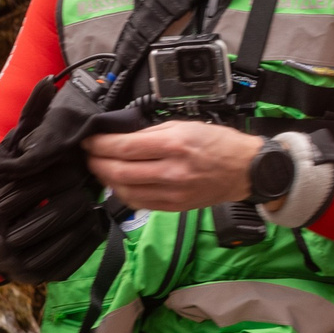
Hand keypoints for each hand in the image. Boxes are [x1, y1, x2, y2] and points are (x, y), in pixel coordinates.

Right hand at [0, 171, 106, 284]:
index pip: (29, 192)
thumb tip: (40, 131)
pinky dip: (87, 241)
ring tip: (91, 203)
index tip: (72, 168)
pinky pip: (71, 261)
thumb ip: (14, 164)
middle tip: (85, 186)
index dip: (55, 178)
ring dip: (84, 218)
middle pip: (51, 217)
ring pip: (64, 240)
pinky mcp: (38, 279)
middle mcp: (1, 244)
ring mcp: (20, 266)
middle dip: (74, 198)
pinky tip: (94, 224)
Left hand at [84, 121, 258, 211]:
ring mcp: (172, 192)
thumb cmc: (218, 144)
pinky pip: (138, 203)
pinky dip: (122, 193)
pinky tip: (119, 183)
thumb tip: (121, 137)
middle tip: (89, 154)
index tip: (89, 140)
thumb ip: (151, 133)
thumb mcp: (185, 125)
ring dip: (106, 179)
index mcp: (174, 145)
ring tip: (101, 168)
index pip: (124, 147)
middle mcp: (172, 171)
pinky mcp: (173, 207)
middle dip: (96, 162)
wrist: (244, 170)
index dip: (99, 144)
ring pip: (124, 190)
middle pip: (119, 171)